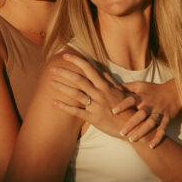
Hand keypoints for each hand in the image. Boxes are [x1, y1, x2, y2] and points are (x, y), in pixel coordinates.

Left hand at [49, 52, 172, 147]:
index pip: (89, 68)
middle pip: (79, 79)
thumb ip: (110, 80)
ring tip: (49, 82)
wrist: (133, 126)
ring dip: (61, 87)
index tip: (65, 55)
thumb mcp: (120, 91)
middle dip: (64, 73)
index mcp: (105, 85)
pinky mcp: (93, 117)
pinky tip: (53, 102)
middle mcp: (100, 93)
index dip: (77, 60)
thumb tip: (101, 70)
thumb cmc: (127, 108)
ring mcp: (96, 105)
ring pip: (75, 93)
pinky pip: (76, 111)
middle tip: (51, 68)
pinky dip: (64, 106)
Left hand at [119, 77, 180, 146]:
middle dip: (132, 123)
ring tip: (132, 139)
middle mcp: (150, 105)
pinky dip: (158, 138)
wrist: (175, 91)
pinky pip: (162, 130)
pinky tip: (151, 146)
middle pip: (141, 114)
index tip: (114, 111)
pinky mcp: (167, 119)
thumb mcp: (140, 85)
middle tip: (122, 132)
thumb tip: (111, 85)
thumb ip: (127, 87)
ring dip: (142, 132)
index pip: (131, 100)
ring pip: (151, 123)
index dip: (123, 105)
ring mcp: (159, 113)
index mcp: (142, 97)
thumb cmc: (154, 89)